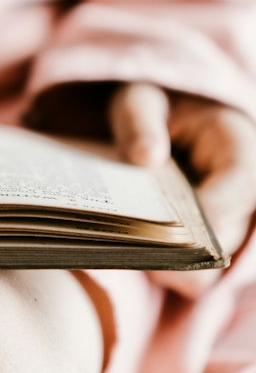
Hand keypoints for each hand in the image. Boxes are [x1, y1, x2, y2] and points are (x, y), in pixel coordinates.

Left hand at [108, 83, 255, 295]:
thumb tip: (146, 156)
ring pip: (211, 266)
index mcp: (238, 147)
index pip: (240, 185)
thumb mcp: (140, 98)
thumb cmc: (155, 108)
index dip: (209, 211)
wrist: (163, 123)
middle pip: (226, 236)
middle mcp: (243, 193)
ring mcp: (230, 224)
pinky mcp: (207, 245)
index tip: (167, 227)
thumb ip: (139, 120)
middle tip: (134, 247)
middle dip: (183, 247)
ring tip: (129, 251)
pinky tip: (132, 256)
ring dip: (172, 265)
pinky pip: (194, 274)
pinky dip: (166, 271)